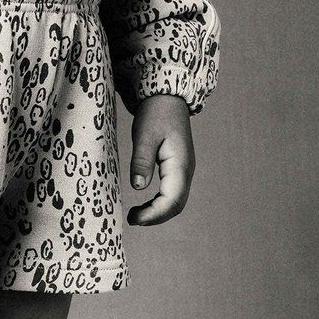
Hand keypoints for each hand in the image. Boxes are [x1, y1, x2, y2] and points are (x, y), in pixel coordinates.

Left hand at [125, 93, 194, 225]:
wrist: (167, 98)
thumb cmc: (156, 113)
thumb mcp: (144, 135)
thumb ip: (142, 160)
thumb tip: (138, 187)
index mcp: (180, 165)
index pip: (172, 200)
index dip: (154, 214)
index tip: (135, 219)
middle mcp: (186, 171)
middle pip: (176, 205)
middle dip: (156, 217)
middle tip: (132, 220)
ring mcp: (183, 170)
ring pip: (175, 201)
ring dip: (157, 212)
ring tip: (136, 215)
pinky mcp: (177, 169)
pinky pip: (172, 193)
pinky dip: (159, 203)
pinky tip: (144, 204)